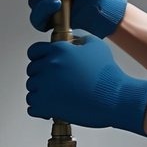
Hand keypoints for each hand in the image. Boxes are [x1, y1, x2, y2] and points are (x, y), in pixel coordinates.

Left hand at [26, 35, 146, 135]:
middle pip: (32, 71)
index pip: (34, 51)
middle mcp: (49, 65)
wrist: (115, 97)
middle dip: (42, 77)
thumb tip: (72, 37)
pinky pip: (32, 107)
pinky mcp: (46, 105)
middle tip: (55, 84)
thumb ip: (80, 37)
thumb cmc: (108, 75)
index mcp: (58, 50)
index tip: (43, 65)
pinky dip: (40, 109)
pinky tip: (51, 109)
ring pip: (31, 90)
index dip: (38, 58)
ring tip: (57, 97)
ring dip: (41, 94)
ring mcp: (45, 86)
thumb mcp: (97, 46)